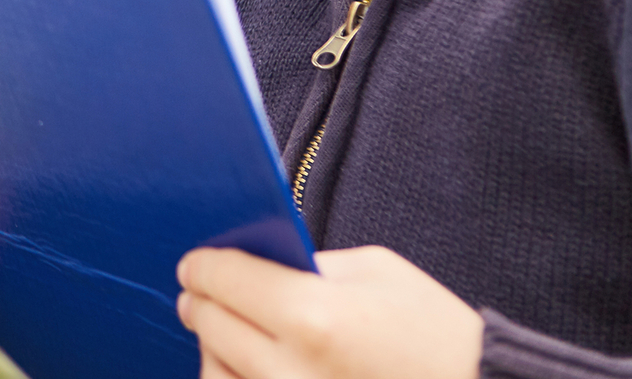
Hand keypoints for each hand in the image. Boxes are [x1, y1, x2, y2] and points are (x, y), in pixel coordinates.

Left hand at [177, 245, 482, 378]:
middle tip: (197, 292)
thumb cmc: (435, 332)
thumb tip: (256, 268)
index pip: (225, 279)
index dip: (203, 266)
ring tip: (221, 333)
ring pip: (216, 375)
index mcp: (312, 315)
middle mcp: (291, 370)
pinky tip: (246, 367)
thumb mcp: (376, 273)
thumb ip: (309, 266)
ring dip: (212, 349)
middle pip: (213, 326)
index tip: (196, 264)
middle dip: (202, 302)